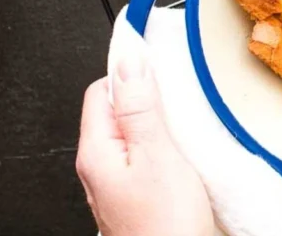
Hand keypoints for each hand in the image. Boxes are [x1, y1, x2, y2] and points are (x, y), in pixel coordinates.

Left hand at [77, 50, 214, 235]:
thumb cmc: (165, 225)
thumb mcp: (157, 154)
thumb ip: (140, 107)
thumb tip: (128, 61)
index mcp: (96, 152)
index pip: (102, 91)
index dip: (131, 74)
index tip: (161, 64)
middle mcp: (100, 167)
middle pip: (117, 112)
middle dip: (148, 98)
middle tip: (179, 97)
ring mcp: (117, 183)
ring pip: (132, 135)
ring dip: (159, 124)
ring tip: (185, 123)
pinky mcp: (137, 195)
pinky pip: (144, 157)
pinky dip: (164, 147)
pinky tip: (184, 152)